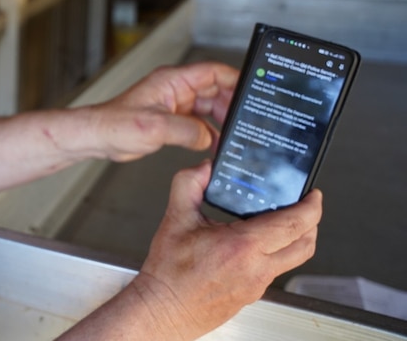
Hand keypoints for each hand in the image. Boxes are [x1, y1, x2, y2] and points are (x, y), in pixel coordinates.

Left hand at [88, 62, 238, 161]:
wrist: (97, 137)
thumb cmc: (115, 124)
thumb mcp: (156, 127)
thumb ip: (187, 130)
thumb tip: (208, 137)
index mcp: (172, 81)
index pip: (213, 72)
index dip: (234, 79)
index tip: (252, 90)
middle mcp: (175, 89)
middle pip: (215, 90)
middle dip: (232, 104)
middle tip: (246, 120)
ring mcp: (174, 104)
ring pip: (209, 107)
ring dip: (222, 119)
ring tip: (236, 133)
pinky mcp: (171, 119)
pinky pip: (198, 122)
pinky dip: (210, 131)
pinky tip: (217, 143)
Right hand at [130, 161, 321, 339]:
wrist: (164, 309)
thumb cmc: (169, 273)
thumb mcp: (175, 218)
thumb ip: (189, 184)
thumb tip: (205, 167)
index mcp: (242, 246)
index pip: (293, 224)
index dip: (311, 207)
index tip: (312, 194)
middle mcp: (257, 267)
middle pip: (305, 244)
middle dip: (312, 221)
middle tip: (305, 205)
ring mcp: (258, 284)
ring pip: (295, 259)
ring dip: (299, 238)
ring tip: (287, 222)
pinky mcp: (253, 293)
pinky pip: (277, 270)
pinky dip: (279, 252)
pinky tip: (260, 243)